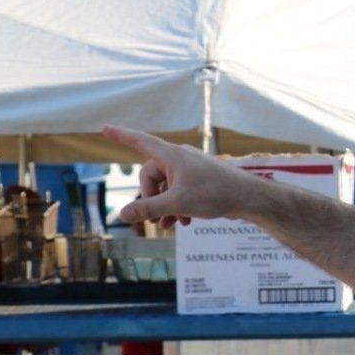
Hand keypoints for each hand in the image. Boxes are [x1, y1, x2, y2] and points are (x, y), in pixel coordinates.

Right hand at [102, 125, 252, 228]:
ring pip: (166, 187)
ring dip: (164, 207)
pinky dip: (178, 206)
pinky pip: (180, 191)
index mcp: (172, 155)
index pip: (140, 141)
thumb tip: (122, 214)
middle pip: (151, 176)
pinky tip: (184, 223)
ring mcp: (191, 169)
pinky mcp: (200, 181)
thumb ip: (148, 209)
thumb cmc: (215, 194)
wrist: (249, 198)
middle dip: (151, 199)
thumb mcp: (177, 204)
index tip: (104, 127)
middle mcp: (180, 158)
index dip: (121, 135)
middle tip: (156, 221)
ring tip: (170, 226)